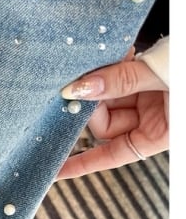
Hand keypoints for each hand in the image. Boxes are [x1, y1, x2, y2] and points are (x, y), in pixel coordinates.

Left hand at [56, 50, 167, 179]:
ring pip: (108, 96)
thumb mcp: (163, 78)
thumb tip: (79, 88)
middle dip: (91, 103)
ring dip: (101, 77)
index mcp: (158, 136)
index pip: (109, 156)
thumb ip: (122, 81)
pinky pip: (120, 73)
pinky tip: (115, 49)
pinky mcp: (148, 74)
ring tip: (101, 57)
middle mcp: (152, 119)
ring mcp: (149, 97)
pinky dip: (114, 62)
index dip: (80, 163)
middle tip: (80, 82)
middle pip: (104, 122)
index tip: (54, 169)